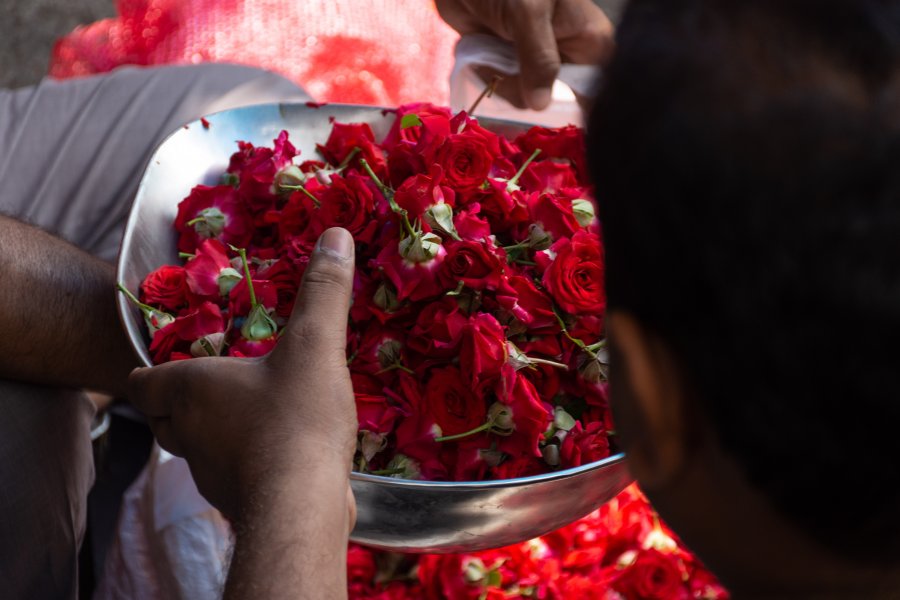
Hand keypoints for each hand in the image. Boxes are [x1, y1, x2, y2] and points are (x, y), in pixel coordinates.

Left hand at [128, 227, 357, 523]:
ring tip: (246, 411)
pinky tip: (276, 448)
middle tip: (210, 383)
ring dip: (212, 430)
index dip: (150, 372)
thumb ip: (323, 292)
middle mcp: (190, 434)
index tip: (165, 363)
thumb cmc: (295, 420)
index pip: (144, 382)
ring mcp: (210, 473)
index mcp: (191, 391)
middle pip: (164, 417)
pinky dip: (243, 458)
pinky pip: (229, 473)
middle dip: (179, 402)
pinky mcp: (238, 500)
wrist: (302, 507)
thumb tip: (336, 234)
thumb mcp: (315, 346)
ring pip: (196, 448)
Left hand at [436, 0, 614, 109]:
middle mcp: (566, 55)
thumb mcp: (529, 14)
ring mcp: (535, 60)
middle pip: (555, 101)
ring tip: (487, 61)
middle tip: (505, 77)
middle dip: (528, 98)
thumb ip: (539, 59)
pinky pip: (501, 88)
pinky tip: (479, 65)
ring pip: (525, 98)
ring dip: (501, 87)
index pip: (593, 90)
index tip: (544, 113)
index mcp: (589, 42)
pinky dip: (488, 82)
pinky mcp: (508, 61)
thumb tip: (541, 105)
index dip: (573, 108)